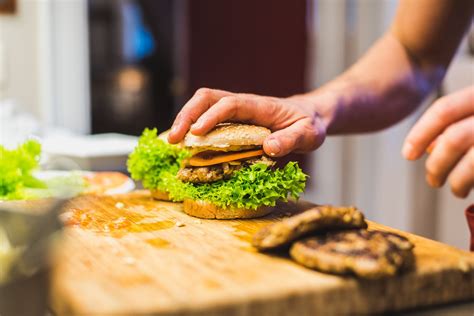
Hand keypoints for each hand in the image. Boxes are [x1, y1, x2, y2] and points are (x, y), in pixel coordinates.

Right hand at [168, 88, 325, 156]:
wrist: (308, 116)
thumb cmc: (308, 125)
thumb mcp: (308, 135)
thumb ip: (291, 140)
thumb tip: (268, 148)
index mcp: (259, 106)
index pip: (230, 104)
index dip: (212, 117)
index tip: (196, 133)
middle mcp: (243, 104)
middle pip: (207, 97)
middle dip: (187, 115)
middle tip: (173, 139)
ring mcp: (235, 110)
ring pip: (202, 104)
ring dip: (184, 119)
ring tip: (172, 142)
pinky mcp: (230, 119)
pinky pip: (206, 116)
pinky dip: (191, 127)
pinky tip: (183, 143)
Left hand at [402, 85, 473, 197]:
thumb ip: (458, 127)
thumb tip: (430, 149)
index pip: (445, 109)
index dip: (420, 134)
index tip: (407, 155)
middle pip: (454, 138)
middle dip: (436, 165)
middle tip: (433, 180)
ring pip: (473, 162)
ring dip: (458, 181)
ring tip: (456, 190)